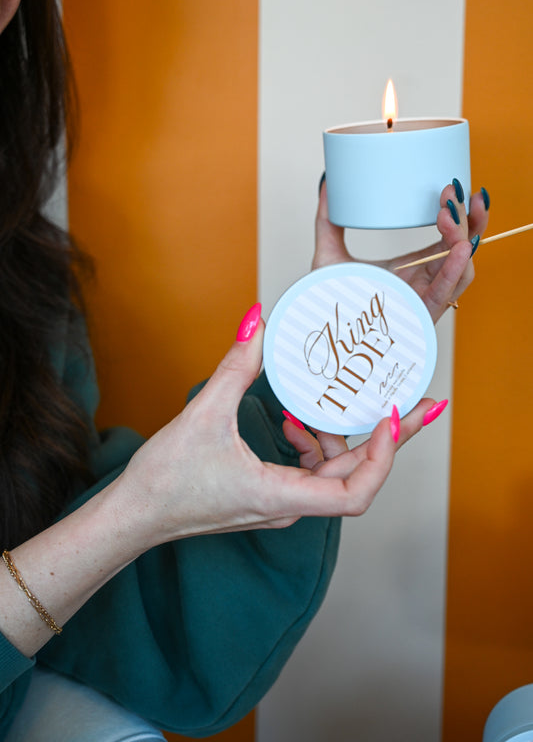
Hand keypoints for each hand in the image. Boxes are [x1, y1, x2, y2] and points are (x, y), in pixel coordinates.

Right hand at [122, 306, 433, 544]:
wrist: (134, 515)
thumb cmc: (165, 480)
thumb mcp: (204, 414)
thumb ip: (237, 364)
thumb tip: (259, 320)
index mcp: (282, 496)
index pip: (356, 492)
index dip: (383, 456)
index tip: (393, 416)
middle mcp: (290, 505)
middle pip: (355, 476)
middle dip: (383, 436)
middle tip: (415, 401)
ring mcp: (281, 502)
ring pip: (332, 471)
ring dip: (339, 435)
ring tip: (338, 400)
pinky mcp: (269, 493)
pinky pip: (308, 469)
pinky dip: (311, 441)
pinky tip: (291, 417)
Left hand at [312, 177, 489, 321]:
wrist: (319, 334)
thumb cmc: (330, 302)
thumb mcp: (329, 253)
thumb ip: (328, 220)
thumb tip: (327, 184)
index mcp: (411, 268)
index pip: (447, 237)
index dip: (458, 214)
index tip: (450, 188)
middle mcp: (423, 282)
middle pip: (462, 249)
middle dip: (470, 219)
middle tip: (460, 191)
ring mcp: (423, 299)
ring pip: (461, 268)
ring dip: (463, 238)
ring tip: (450, 214)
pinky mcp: (419, 316)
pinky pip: (445, 292)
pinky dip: (455, 270)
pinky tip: (458, 248)